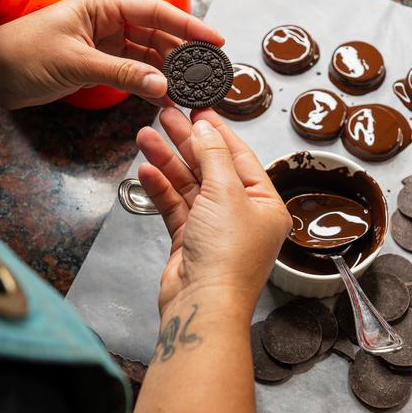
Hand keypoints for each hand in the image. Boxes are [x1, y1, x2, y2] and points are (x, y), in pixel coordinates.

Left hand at [0, 0, 221, 109]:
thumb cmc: (22, 55)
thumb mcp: (75, 63)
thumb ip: (122, 73)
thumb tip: (164, 86)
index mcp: (102, 5)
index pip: (156, 12)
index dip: (189, 25)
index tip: (216, 40)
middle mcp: (107, 20)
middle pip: (157, 34)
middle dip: (185, 54)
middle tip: (211, 74)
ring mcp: (104, 44)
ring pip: (148, 56)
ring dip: (170, 73)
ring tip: (195, 91)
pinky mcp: (97, 65)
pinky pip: (132, 73)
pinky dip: (149, 85)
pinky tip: (167, 100)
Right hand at [136, 109, 291, 315]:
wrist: (203, 304)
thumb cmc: (227, 259)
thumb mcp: (225, 193)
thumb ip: (213, 155)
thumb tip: (206, 127)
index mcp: (265, 205)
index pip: (240, 157)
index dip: (217, 130)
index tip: (198, 108)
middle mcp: (242, 216)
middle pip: (211, 167)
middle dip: (186, 141)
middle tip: (166, 115)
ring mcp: (214, 229)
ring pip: (189, 185)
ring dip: (168, 161)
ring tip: (146, 136)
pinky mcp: (189, 241)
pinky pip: (175, 206)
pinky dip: (160, 188)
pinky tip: (146, 170)